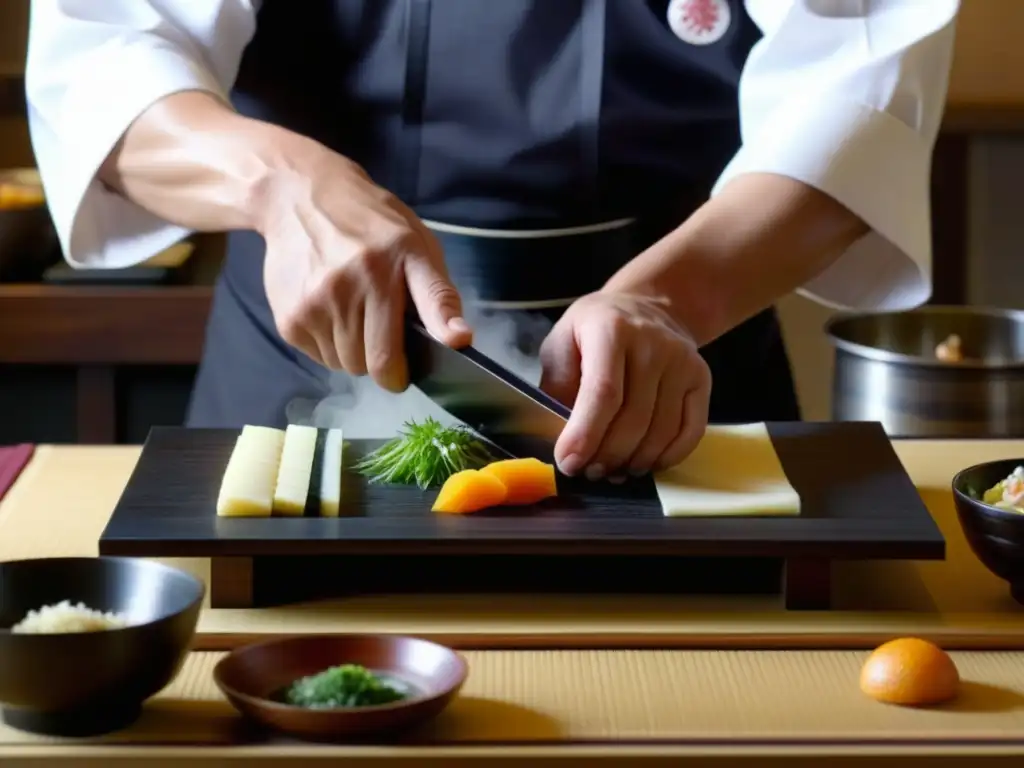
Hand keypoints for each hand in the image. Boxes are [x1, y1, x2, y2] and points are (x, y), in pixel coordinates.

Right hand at [257, 145, 470, 390]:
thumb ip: (438, 294)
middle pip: (375, 364)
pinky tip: (328, 310)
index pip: (400, 340)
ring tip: (351, 312)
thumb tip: (459, 339)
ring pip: (345, 364)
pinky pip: (318, 357)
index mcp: (391, 264)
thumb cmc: (370, 224)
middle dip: (385, 360)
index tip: (415, 370)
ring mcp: (315, 303)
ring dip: (354, 352)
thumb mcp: (417, 244)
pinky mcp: (288, 318)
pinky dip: (328, 345)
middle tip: (382, 330)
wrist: (299, 197)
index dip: (409, 367)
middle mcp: (350, 284)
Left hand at [539, 291, 710, 478]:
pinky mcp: (701, 378)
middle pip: (633, 418)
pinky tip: (644, 463)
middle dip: (607, 456)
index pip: (603, 392)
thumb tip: (561, 440)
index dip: (586, 435)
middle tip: (588, 472)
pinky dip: (667, 457)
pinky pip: (690, 431)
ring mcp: (682, 361)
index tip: (569, 463)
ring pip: (662, 430)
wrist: (645, 307)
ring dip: (635, 461)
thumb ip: (558, 389)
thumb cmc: (593, 332)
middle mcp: (652, 343)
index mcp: (610, 329)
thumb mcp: (561, 345)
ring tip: (613, 470)